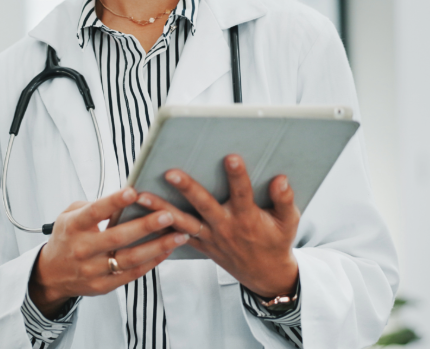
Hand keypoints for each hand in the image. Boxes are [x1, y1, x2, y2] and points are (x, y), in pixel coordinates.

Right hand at [29, 187, 190, 317]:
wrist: (52, 274)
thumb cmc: (67, 237)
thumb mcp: (70, 215)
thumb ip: (94, 206)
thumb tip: (125, 196)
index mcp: (73, 227)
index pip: (94, 213)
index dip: (114, 202)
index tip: (133, 191)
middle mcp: (82, 250)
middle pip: (117, 238)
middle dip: (145, 226)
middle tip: (168, 214)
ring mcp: (93, 270)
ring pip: (129, 259)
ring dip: (157, 246)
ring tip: (179, 234)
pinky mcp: (103, 285)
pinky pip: (132, 274)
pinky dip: (152, 262)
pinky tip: (167, 250)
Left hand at [135, 155, 299, 297]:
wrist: (264, 273)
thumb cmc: (276, 241)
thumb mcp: (289, 223)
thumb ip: (285, 201)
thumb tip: (281, 179)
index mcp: (248, 218)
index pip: (242, 194)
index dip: (238, 176)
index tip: (231, 156)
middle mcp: (226, 227)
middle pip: (204, 205)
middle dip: (188, 188)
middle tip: (171, 172)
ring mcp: (210, 237)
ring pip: (182, 222)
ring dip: (161, 209)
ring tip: (141, 195)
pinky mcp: (200, 244)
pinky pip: (177, 236)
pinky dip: (159, 228)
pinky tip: (140, 215)